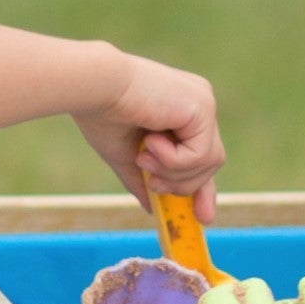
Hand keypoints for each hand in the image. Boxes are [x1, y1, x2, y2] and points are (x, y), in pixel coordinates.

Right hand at [75, 53, 223, 208]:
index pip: (203, 155)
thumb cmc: (102, 114)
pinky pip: (200, 155)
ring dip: (174, 172)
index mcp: (183, 111)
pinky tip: (150, 141)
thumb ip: (144, 179)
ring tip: (143, 158)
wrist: (94, 86)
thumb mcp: (126, 155)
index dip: (204, 187)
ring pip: (209, 163)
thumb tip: (152, 208)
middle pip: (210, 164)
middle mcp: (199, 104)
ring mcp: (204, 104)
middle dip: (184, 185)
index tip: (203, 217)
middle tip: (154, 184)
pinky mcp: (203, 107)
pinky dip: (173, 160)